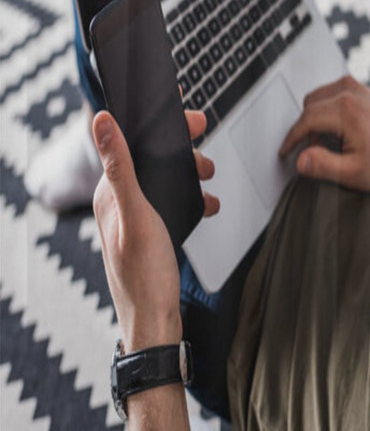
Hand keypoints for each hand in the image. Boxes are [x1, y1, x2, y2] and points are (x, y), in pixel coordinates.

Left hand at [92, 109, 218, 351]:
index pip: (128, 143)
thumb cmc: (144, 276)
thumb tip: (101, 123)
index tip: (181, 109)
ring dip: (187, 170)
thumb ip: (120, 167)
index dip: (155, 123)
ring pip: (163, 178)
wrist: (156, 322)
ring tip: (207, 173)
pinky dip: (191, 197)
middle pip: (148, 157)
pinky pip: (172, 201)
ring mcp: (135, 218)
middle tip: (202, 129)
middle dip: (177, 143)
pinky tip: (207, 204)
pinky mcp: (150, 231)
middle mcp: (118, 203)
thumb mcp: (137, 215)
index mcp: (109, 194)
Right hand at [279, 75, 369, 191]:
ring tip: (332, 142)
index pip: (305, 120)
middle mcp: (349, 92)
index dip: (292, 138)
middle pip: (309, 106)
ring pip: (317, 98)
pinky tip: (340, 130)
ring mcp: (355, 87)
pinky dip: (327, 111)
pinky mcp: (358, 87)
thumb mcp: (355, 173)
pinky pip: (329, 94)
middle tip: (318, 150)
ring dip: (316, 119)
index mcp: (346, 111)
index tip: (286, 152)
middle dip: (307, 129)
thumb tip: (301, 160)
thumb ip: (324, 166)